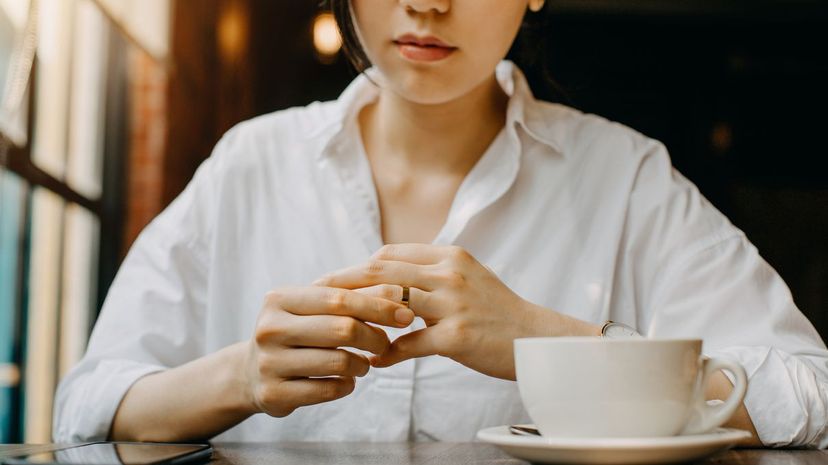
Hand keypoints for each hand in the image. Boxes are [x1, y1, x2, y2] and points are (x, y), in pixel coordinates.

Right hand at [243, 286, 414, 416]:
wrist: (248, 372)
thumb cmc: (294, 333)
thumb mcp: (310, 309)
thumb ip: (348, 299)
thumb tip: (402, 295)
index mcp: (280, 299)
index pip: (340, 298)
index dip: (378, 305)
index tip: (406, 315)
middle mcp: (270, 328)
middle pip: (343, 328)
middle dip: (375, 337)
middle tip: (386, 344)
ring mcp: (269, 362)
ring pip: (339, 361)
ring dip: (362, 365)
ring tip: (364, 364)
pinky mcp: (274, 394)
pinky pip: (329, 389)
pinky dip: (347, 385)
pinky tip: (347, 381)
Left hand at [313, 244, 595, 379]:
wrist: (537, 339)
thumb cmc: (498, 312)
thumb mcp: (467, 278)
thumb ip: (431, 274)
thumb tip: (389, 279)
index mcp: (449, 256)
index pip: (389, 255)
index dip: (356, 268)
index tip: (332, 282)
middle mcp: (450, 273)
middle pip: (381, 273)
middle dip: (343, 286)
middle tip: (316, 300)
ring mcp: (453, 303)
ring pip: (390, 303)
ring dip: (360, 318)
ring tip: (338, 330)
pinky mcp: (457, 335)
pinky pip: (409, 343)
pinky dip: (389, 353)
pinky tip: (376, 361)